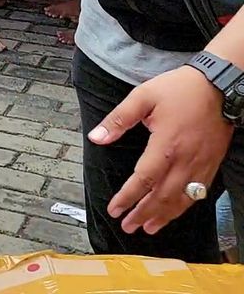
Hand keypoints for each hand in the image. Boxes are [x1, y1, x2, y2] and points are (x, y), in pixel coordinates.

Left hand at [89, 65, 234, 234]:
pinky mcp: (211, 164)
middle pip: (162, 195)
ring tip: (148, 228)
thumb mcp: (142, 97)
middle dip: (143, 213)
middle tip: (127, 226)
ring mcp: (201, 164)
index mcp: (166, 145)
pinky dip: (183, 207)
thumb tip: (96, 137)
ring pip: (182, 199)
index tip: (114, 209)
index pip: (144, 179)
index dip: (128, 197)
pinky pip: (198, 193)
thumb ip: (118, 119)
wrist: (218, 85)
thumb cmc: (179, 89)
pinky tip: (174, 212)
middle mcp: (185, 160)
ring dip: (164, 216)